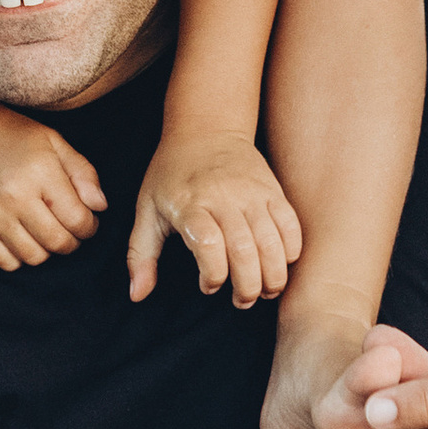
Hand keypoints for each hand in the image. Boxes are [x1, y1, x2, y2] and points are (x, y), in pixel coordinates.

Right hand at [0, 106, 107, 271]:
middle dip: (72, 242)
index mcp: (40, 172)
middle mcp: (15, 196)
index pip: (78, 220)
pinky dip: (20, 257)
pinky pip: (6, 262)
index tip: (87, 220)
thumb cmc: (15, 137)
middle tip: (70, 229)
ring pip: (34, 257)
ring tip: (46, 231)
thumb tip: (100, 207)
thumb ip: (83, 173)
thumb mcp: (55, 142)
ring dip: (47, 250)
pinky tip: (23, 237)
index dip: (90, 226)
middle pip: (58, 243)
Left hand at [127, 131, 303, 305]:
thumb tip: (137, 295)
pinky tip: (282, 263)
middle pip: (244, 250)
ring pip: (272, 241)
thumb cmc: (171, 174)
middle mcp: (223, 196)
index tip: (209, 286)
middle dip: (249, 286)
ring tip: (266, 290)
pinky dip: (291, 250)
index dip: (213, 275)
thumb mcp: (147, 209)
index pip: (208, 245)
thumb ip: (141, 254)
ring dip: (274, 275)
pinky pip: (290, 224)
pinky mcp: (272, 188)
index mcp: (189, 203)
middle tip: (243, 300)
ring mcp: (251, 192)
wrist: (204, 128)